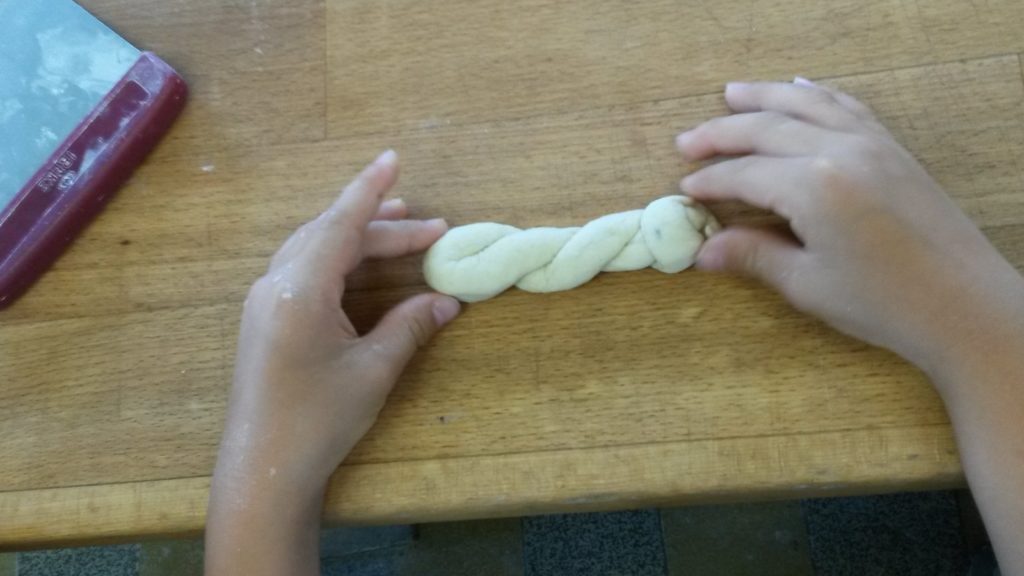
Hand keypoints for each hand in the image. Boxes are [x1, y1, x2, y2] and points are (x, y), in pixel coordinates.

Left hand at [213, 149, 460, 503]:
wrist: (264, 469)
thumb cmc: (319, 419)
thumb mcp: (373, 370)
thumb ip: (409, 326)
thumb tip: (447, 299)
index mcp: (299, 289)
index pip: (341, 224)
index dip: (371, 190)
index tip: (394, 159)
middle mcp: (275, 284)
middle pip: (330, 235)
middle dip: (381, 227)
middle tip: (432, 228)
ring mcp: (264, 302)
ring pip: (313, 250)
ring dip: (357, 240)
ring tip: (400, 232)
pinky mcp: (264, 320)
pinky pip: (302, 270)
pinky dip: (337, 260)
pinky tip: (360, 269)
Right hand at [676, 79, 1023, 383]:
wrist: (964, 304)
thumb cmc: (883, 303)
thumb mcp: (809, 284)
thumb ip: (754, 256)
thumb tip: (703, 251)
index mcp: (813, 187)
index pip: (746, 174)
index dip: (710, 181)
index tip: (684, 190)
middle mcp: (840, 151)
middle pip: (768, 129)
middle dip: (722, 134)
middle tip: (686, 142)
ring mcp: (872, 144)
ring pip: (807, 104)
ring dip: (765, 96)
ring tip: (731, 93)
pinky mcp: (893, 149)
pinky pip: (847, 106)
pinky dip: (817, 93)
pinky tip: (799, 87)